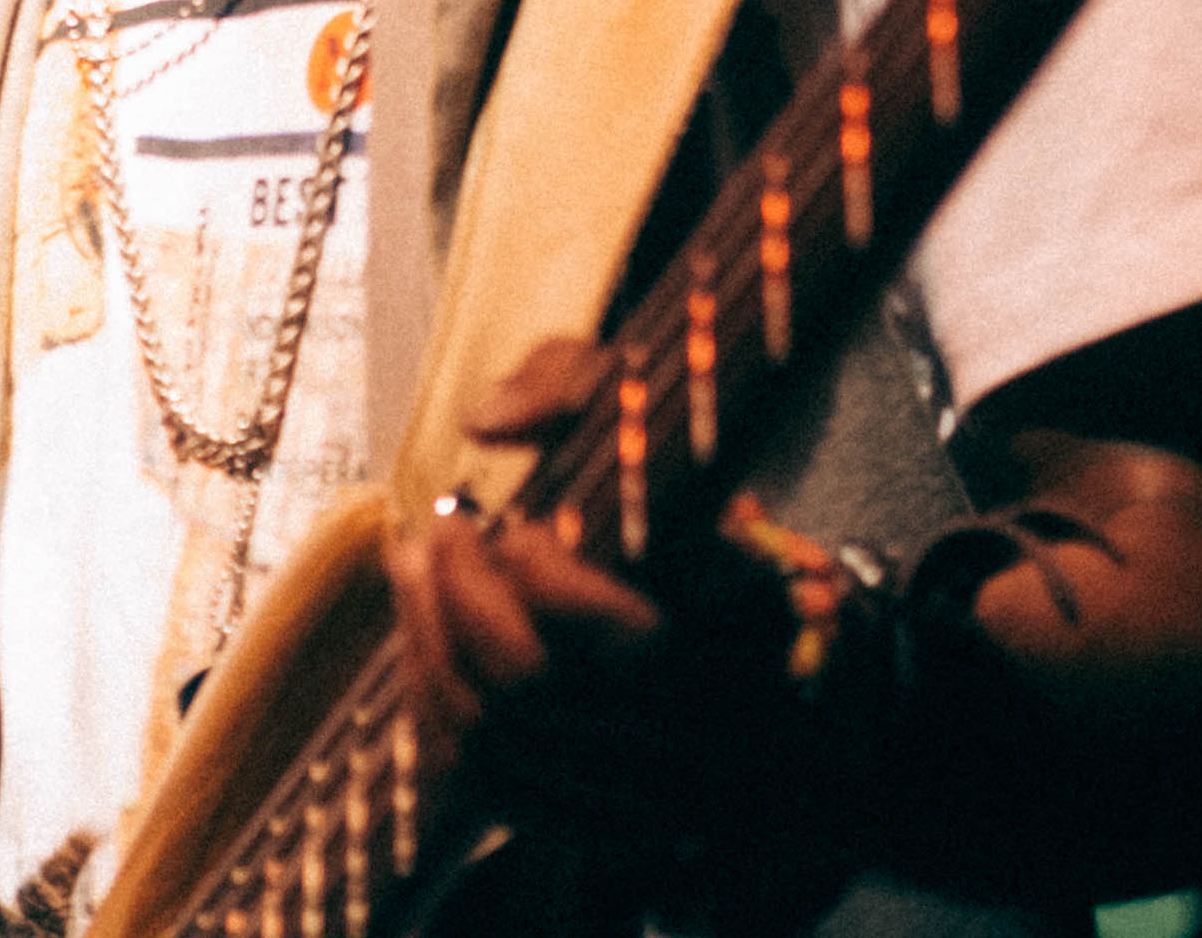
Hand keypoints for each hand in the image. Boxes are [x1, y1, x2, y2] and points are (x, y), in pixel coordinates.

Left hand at [379, 339, 863, 848]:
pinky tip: (419, 640)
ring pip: (496, 744)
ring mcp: (639, 792)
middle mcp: (691, 736)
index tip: (511, 525)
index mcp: (732, 640)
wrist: (789, 651)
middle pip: (532, 692)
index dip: (542, 576)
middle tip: (435, 534)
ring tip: (413, 568)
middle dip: (460, 603)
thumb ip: (571, 383)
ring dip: (429, 647)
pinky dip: (434, 710)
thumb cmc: (706, 512)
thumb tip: (486, 423)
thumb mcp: (656, 411)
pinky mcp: (593, 819)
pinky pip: (485, 784)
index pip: (617, 634)